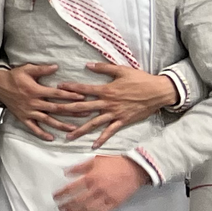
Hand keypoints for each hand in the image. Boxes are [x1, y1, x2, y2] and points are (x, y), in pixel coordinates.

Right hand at [0, 61, 82, 141]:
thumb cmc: (14, 77)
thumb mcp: (27, 69)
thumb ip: (42, 69)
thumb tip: (56, 66)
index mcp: (36, 90)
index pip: (57, 94)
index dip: (70, 95)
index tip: (82, 96)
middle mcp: (34, 102)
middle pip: (56, 108)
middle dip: (72, 111)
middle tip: (86, 113)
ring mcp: (29, 111)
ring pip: (47, 120)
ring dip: (61, 125)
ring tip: (73, 128)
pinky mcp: (23, 117)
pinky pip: (33, 127)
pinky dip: (41, 134)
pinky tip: (51, 138)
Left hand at [54, 153, 148, 210]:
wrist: (135, 169)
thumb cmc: (114, 162)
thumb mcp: (95, 160)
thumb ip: (80, 167)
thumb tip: (65, 172)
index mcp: (90, 178)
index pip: (71, 189)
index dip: (61, 194)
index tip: (55, 197)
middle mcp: (96, 190)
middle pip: (77, 201)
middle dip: (67, 206)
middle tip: (59, 208)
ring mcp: (106, 198)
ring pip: (88, 209)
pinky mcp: (114, 204)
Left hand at [60, 64, 179, 147]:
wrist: (158, 91)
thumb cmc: (140, 79)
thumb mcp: (122, 70)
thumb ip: (103, 68)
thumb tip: (87, 65)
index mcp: (106, 90)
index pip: (84, 90)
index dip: (70, 89)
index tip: (57, 89)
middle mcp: (108, 103)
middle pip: (83, 108)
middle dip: (67, 111)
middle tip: (52, 114)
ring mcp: (115, 113)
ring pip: (94, 123)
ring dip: (80, 130)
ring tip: (67, 137)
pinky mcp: (123, 121)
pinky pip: (110, 132)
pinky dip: (102, 139)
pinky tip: (93, 146)